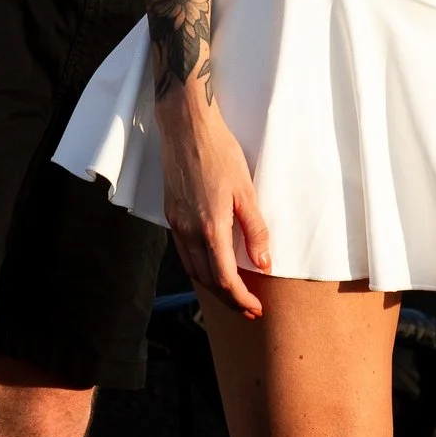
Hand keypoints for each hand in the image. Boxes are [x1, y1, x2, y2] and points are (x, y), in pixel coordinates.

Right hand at [157, 90, 273, 318]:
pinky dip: (199, 267)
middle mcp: (189, 231)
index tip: (255, 308)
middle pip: (207, 280)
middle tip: (248, 308)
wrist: (186, 128)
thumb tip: (264, 264)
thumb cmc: (220, 153)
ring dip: (212, 286)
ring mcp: (176, 224)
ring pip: (193, 269)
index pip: (225, 278)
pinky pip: (183, 253)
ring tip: (232, 292)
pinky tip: (211, 265)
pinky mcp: (171, 214)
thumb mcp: (246, 191)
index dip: (240, 298)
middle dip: (228, 298)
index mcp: (210, 228)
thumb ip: (255, 230)